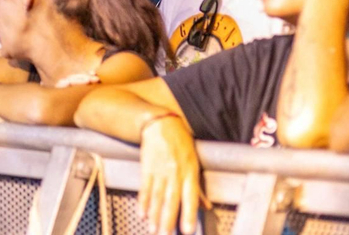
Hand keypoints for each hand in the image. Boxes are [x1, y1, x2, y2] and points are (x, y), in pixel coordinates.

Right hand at [138, 115, 205, 234]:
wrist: (160, 124)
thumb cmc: (180, 142)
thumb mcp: (194, 162)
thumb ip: (198, 187)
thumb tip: (206, 206)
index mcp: (189, 172)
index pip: (190, 197)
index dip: (189, 214)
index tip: (187, 230)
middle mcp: (175, 173)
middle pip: (171, 200)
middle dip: (168, 220)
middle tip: (165, 234)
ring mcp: (160, 171)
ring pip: (158, 197)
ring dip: (155, 215)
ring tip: (153, 229)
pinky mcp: (147, 168)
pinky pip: (145, 188)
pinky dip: (143, 201)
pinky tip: (142, 212)